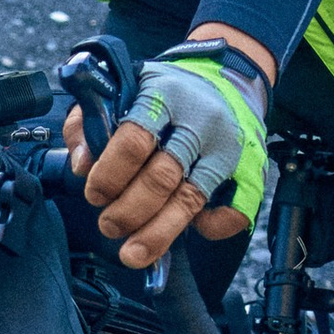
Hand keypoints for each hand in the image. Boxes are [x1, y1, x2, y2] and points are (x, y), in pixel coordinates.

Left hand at [69, 41, 268, 267]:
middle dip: (129, 211)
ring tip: (132, 253)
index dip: (110, 175)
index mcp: (164, 95)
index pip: (135, 140)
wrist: (228, 80)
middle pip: (162, 177)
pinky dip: (209, 228)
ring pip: (191, 200)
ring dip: (158, 233)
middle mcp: (201, 121)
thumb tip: (83, 166)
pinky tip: (187, 229)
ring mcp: (228, 147)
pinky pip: (232, 212)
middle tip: (108, 226)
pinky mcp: (250, 170)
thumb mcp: (121, 91)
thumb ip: (88, 124)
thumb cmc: (164, 94)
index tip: (94, 195)